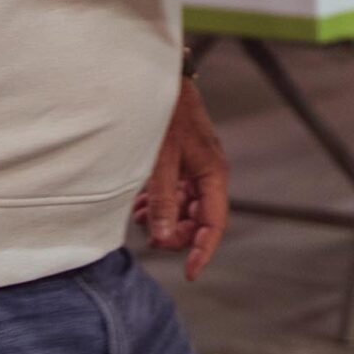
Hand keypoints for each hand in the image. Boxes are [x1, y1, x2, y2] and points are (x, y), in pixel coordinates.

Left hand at [133, 75, 228, 280]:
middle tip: (152, 238)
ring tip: (139, 221)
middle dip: (179, 233)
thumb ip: (162, 200)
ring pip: (187, 207)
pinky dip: (161, 203)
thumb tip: (165, 237)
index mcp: (213, 173)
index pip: (215, 223)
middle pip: (201, 219)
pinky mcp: (182, 160)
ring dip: (167, 219)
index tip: (189, 273)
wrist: (157, 80)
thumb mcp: (160, 160)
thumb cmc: (164, 115)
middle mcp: (209, 173)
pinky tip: (139, 206)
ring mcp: (196, 166)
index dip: (203, 250)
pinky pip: (177, 192)